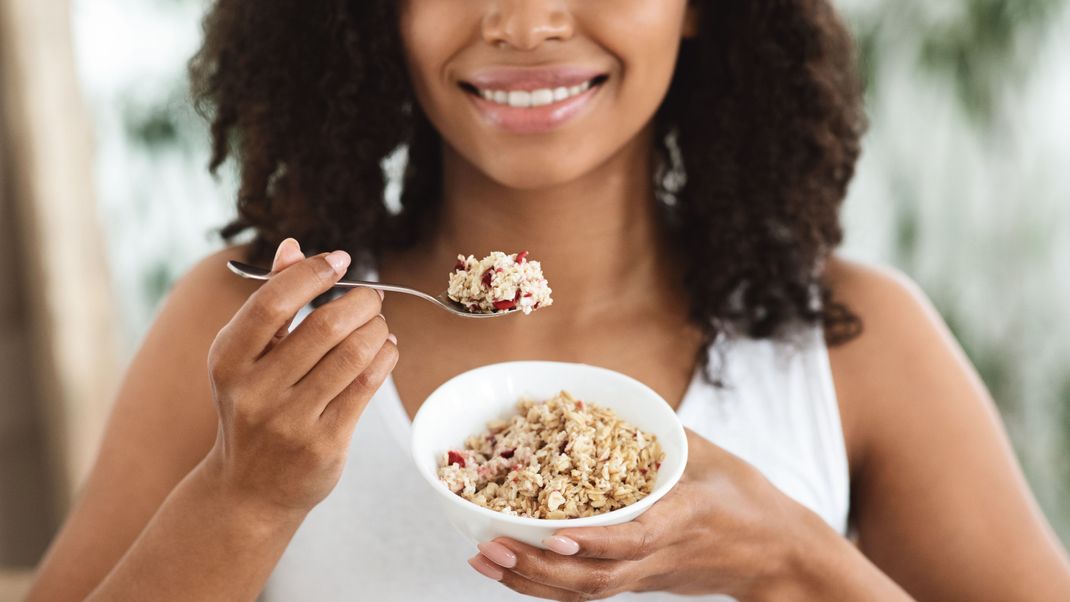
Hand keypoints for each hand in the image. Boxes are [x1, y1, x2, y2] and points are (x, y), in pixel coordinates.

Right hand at [201, 238, 398, 518]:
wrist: (248, 490)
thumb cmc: (252, 407)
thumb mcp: (245, 357)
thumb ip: (270, 301)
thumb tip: (292, 246)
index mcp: (228, 360)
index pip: (273, 303)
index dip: (311, 274)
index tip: (339, 259)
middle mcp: (255, 391)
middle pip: (324, 327)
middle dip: (359, 302)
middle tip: (372, 296)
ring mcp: (290, 421)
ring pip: (352, 355)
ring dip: (377, 330)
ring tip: (379, 323)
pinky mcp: (324, 443)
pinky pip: (366, 386)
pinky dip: (385, 357)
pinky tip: (386, 348)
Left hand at [468, 429, 839, 600]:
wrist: (777, 557)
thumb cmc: (749, 501)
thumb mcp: (713, 457)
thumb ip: (665, 435)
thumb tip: (615, 403)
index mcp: (684, 519)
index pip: (636, 538)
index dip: (594, 541)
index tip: (554, 535)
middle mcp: (661, 555)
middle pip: (596, 578)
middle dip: (538, 568)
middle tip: (490, 547)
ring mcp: (648, 575)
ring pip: (587, 592)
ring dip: (531, 581)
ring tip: (483, 560)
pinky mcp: (641, 582)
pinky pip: (589, 591)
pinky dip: (547, 584)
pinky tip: (511, 568)